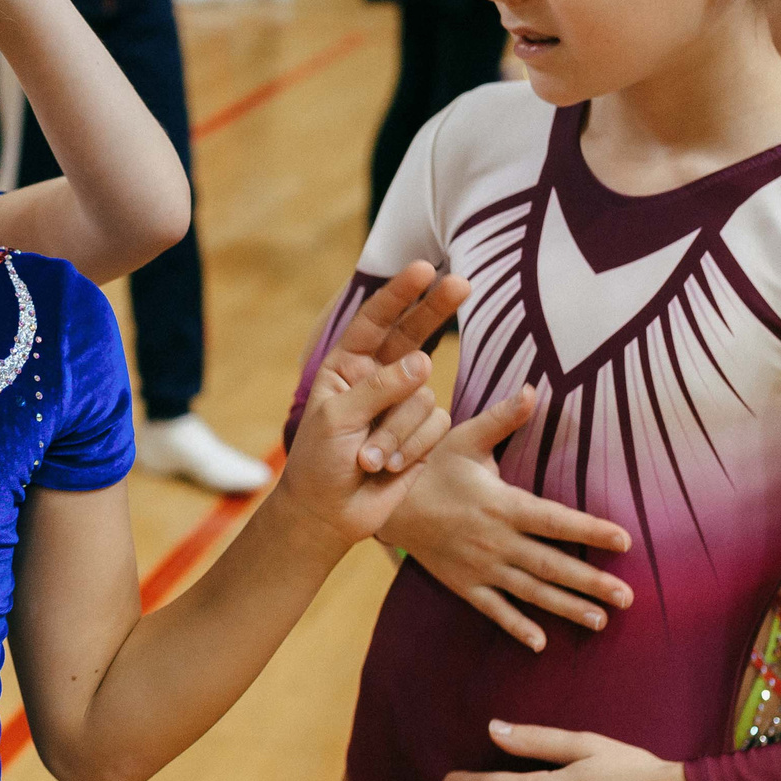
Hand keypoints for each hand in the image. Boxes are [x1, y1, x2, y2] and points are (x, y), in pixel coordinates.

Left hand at [278, 262, 463, 549]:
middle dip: (435, 310)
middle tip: (461, 283)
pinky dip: (413, 447)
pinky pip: (436, 426)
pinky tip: (390, 469)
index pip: (375, 321)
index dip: (399, 294)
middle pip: (415, 335)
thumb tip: (424, 362)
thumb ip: (378, 389)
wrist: (330, 513)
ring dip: (398, 432)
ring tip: (369, 461)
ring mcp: (403, 405)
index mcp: (347, 365)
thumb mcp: (338, 420)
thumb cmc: (319, 462)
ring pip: (424, 397)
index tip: (424, 267)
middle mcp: (379, 378)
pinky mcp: (423, 434)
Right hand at [380, 387, 634, 651]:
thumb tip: (533, 391)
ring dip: (566, 608)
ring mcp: (479, 567)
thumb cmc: (428, 466)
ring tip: (600, 620)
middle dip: (591, 583)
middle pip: (551, 564)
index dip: (590, 530)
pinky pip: (493, 610)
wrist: (383, 503)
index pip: (554, 520)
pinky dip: (516, 627)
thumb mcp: (464, 438)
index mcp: (501, 504)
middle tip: (627, 598)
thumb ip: (503, 419)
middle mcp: (495, 541)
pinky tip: (541, 643)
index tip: (624, 540)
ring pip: (530, 591)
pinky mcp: (463, 584)